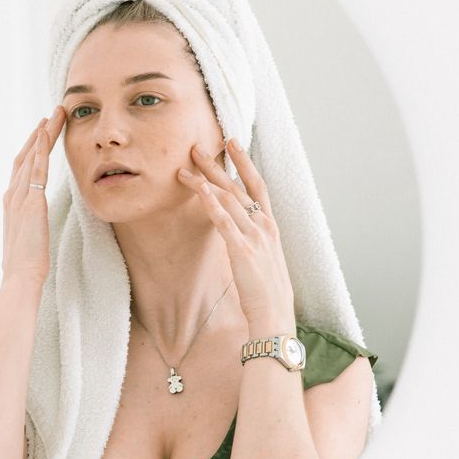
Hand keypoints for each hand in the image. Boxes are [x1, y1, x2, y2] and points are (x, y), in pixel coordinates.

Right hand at [0, 105, 64, 285]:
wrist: (20, 275)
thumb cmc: (27, 263)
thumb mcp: (29, 235)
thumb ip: (31, 222)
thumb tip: (36, 221)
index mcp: (12, 202)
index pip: (23, 167)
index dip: (33, 147)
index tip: (43, 132)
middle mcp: (12, 194)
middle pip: (26, 155)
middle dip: (39, 133)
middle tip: (52, 113)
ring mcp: (19, 197)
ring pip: (31, 157)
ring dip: (43, 134)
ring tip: (55, 115)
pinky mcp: (30, 202)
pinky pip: (35, 169)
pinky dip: (40, 150)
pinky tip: (46, 134)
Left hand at [177, 139, 295, 335]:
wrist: (275, 316)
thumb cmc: (268, 293)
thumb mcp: (265, 259)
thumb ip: (254, 240)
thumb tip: (240, 232)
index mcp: (271, 226)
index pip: (257, 185)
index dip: (245, 161)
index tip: (232, 142)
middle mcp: (264, 225)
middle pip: (238, 186)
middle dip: (217, 164)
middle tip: (197, 147)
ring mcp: (254, 236)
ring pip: (227, 199)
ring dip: (204, 181)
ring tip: (184, 168)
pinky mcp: (242, 249)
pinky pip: (224, 221)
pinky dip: (211, 203)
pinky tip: (199, 190)